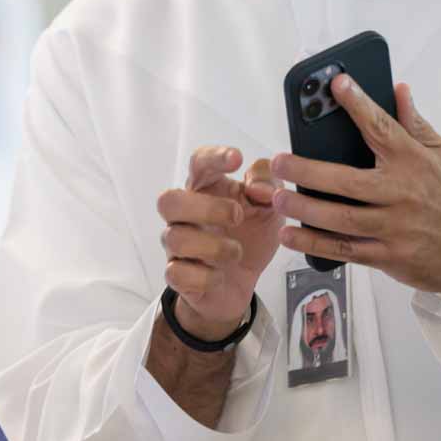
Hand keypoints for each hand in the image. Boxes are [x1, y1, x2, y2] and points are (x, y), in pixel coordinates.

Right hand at [157, 147, 282, 338]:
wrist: (244, 282)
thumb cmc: (250, 237)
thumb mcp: (270, 207)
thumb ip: (269, 185)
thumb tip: (257, 188)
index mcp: (206, 190)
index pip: (199, 164)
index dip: (214, 158)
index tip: (236, 159)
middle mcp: (185, 215)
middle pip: (169, 200)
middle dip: (205, 207)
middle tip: (237, 216)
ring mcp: (178, 247)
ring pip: (175, 239)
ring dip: (214, 246)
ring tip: (237, 252)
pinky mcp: (178, 276)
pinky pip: (178, 274)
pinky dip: (205, 276)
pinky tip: (221, 275)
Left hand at [270, 76, 440, 298]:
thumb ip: (415, 123)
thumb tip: (398, 89)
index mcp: (414, 162)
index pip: (383, 127)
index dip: (359, 104)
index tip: (337, 85)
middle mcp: (402, 193)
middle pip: (346, 181)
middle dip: (307, 171)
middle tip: (278, 162)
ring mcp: (395, 227)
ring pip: (340, 219)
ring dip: (304, 209)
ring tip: (276, 197)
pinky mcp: (389, 256)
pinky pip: (345, 250)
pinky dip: (314, 244)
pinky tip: (289, 235)